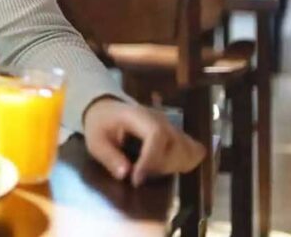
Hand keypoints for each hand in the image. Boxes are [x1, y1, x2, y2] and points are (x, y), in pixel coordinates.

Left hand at [82, 97, 204, 186]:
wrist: (108, 110)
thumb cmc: (101, 125)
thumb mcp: (95, 141)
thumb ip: (108, 157)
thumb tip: (125, 174)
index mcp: (138, 115)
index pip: (157, 134)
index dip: (151, 160)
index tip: (136, 179)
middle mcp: (161, 119)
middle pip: (176, 145)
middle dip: (159, 167)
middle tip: (139, 174)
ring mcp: (173, 126)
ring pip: (189, 150)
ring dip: (173, 167)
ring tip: (152, 170)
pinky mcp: (179, 135)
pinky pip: (195, 150)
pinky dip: (186, 163)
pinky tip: (167, 168)